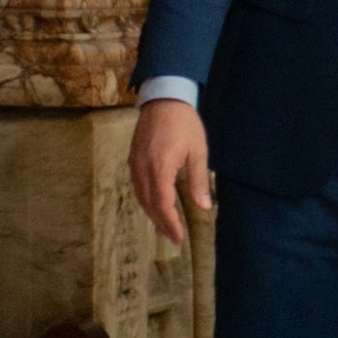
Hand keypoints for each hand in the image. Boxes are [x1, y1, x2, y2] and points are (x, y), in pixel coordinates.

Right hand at [128, 98, 211, 244]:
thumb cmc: (184, 124)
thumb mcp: (198, 151)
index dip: (170, 223)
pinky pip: (137, 186)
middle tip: (173, 237)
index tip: (178, 237)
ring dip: (152, 213)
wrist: (164, 99)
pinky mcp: (133, 159)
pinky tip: (154, 204)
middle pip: (149, 205)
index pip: (163, 205)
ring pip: (141, 197)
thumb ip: (199, 181)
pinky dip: (146, 200)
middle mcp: (143, 170)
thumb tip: (204, 206)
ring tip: (165, 225)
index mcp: (160, 169)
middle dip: (161, 223)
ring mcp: (135, 165)